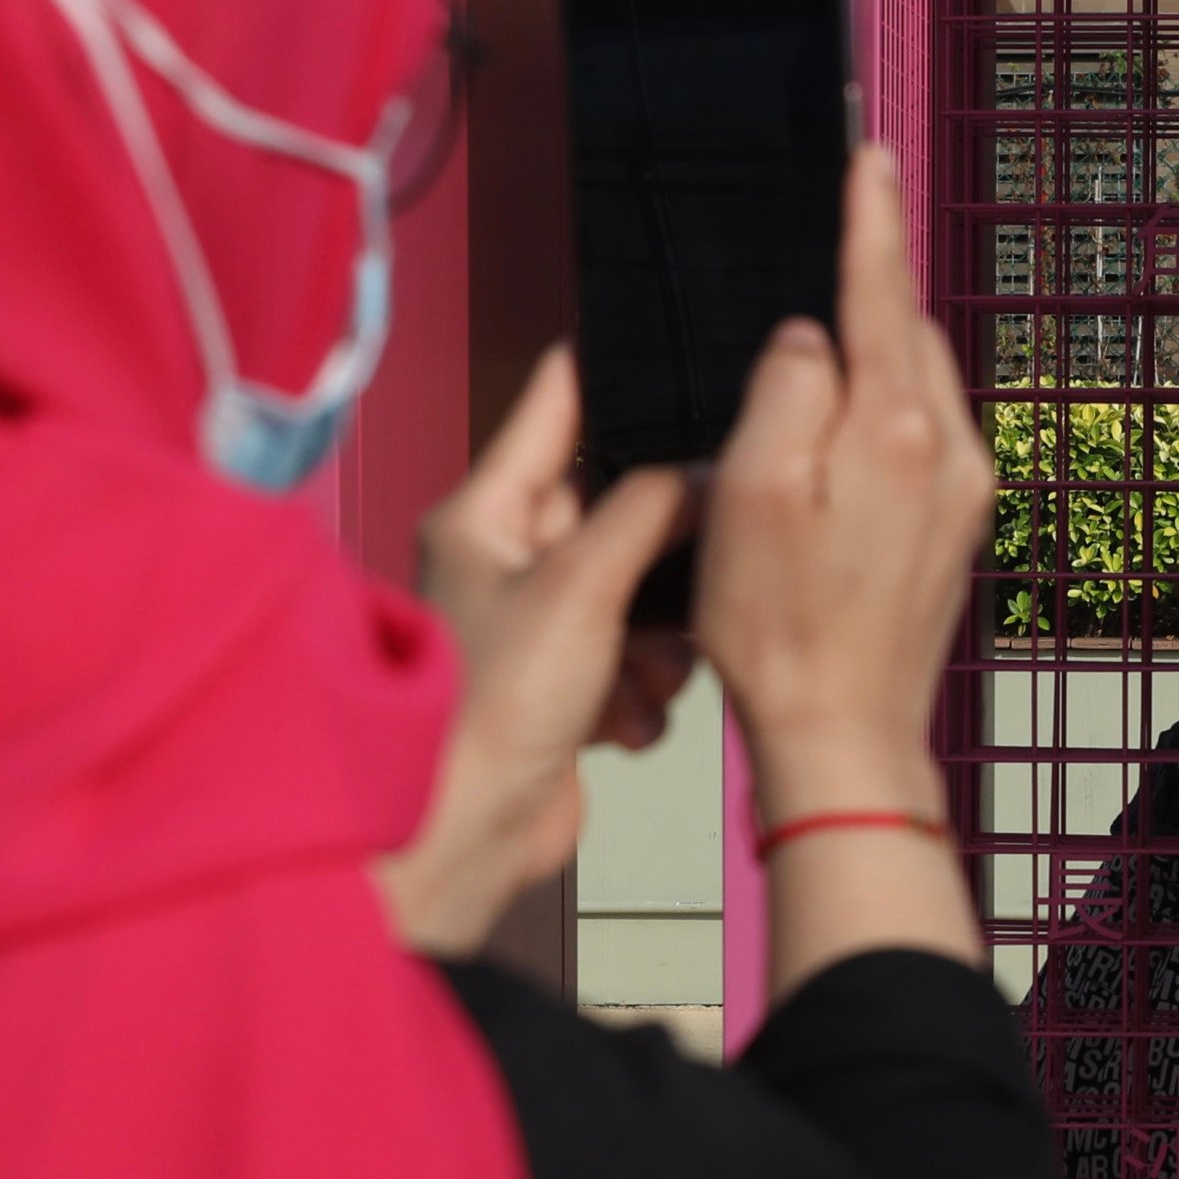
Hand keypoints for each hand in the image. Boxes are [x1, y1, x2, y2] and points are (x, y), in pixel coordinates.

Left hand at [373, 346, 697, 956]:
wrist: (462, 833)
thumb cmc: (495, 698)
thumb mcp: (581, 585)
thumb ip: (649, 512)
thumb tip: (704, 472)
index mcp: (484, 512)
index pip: (554, 407)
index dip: (613, 373)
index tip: (682, 346)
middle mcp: (503, 559)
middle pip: (612, 507)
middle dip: (665, 542)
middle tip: (716, 549)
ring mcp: (533, 627)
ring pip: (634, 591)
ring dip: (660, 636)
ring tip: (654, 673)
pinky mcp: (560, 690)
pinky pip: (628, 662)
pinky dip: (639, 692)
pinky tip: (627, 726)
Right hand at [702, 144, 994, 984]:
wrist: (845, 737)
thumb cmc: (779, 628)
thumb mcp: (751, 492)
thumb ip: (786, 389)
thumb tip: (811, 334)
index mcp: (896, 428)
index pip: (881, 292)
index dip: (868, 218)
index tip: (868, 154)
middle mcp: (952, 448)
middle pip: (907, 333)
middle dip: (869, 292)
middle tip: (824, 251)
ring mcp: (966, 492)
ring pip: (919, 384)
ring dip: (876, 359)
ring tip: (822, 356)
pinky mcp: (961, 528)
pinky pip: (925, 436)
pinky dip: (885, 415)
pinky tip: (840, 445)